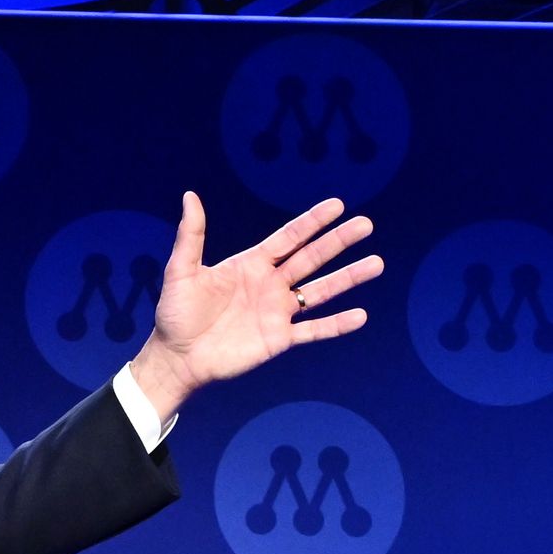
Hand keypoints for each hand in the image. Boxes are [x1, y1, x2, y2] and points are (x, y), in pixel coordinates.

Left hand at [122, 192, 381, 421]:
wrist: (177, 357)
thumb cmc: (176, 314)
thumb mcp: (180, 271)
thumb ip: (191, 235)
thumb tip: (190, 196)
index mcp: (251, 264)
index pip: (289, 238)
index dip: (312, 222)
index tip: (338, 205)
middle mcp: (270, 285)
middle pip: (312, 258)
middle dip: (339, 242)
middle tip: (366, 225)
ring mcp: (277, 312)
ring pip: (320, 291)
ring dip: (348, 278)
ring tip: (376, 263)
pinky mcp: (279, 340)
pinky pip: (314, 330)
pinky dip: (337, 325)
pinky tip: (360, 316)